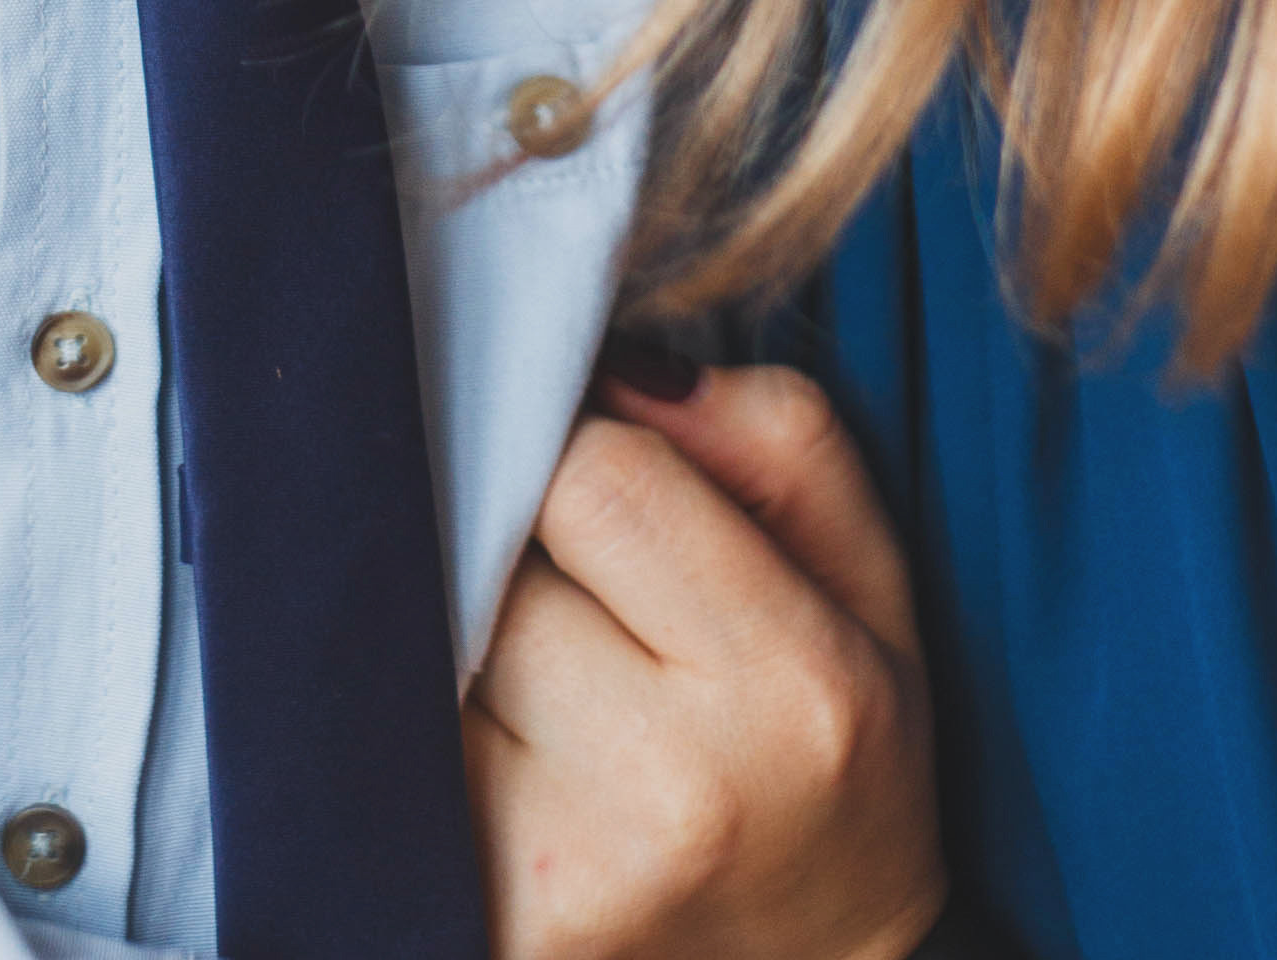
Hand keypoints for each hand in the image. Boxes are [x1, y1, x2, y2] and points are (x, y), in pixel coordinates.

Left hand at [467, 366, 944, 959]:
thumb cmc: (843, 759)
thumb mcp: (871, 584)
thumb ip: (774, 437)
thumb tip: (621, 371)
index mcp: (791, 682)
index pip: (595, 473)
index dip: (581, 446)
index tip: (597, 471)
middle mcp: (673, 785)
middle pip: (499, 556)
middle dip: (516, 538)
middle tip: (574, 581)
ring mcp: (563, 866)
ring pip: (436, 645)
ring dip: (465, 628)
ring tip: (551, 672)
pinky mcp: (489, 919)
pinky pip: (405, 746)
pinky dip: (435, 718)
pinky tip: (509, 743)